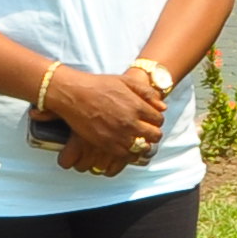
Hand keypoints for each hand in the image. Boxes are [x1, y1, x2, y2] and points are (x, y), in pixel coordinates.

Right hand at [48, 67, 165, 173]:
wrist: (73, 94)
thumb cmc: (99, 85)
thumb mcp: (126, 81)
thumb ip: (147, 92)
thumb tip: (163, 107)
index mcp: (137, 106)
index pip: (159, 120)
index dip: (156, 120)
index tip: (150, 119)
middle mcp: (130, 123)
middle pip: (154, 135)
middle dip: (153, 132)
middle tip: (146, 130)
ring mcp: (118, 135)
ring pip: (142, 147)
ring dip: (142, 143)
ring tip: (137, 138)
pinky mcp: (106, 144)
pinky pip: (126, 155)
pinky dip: (130, 153)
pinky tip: (126, 146)